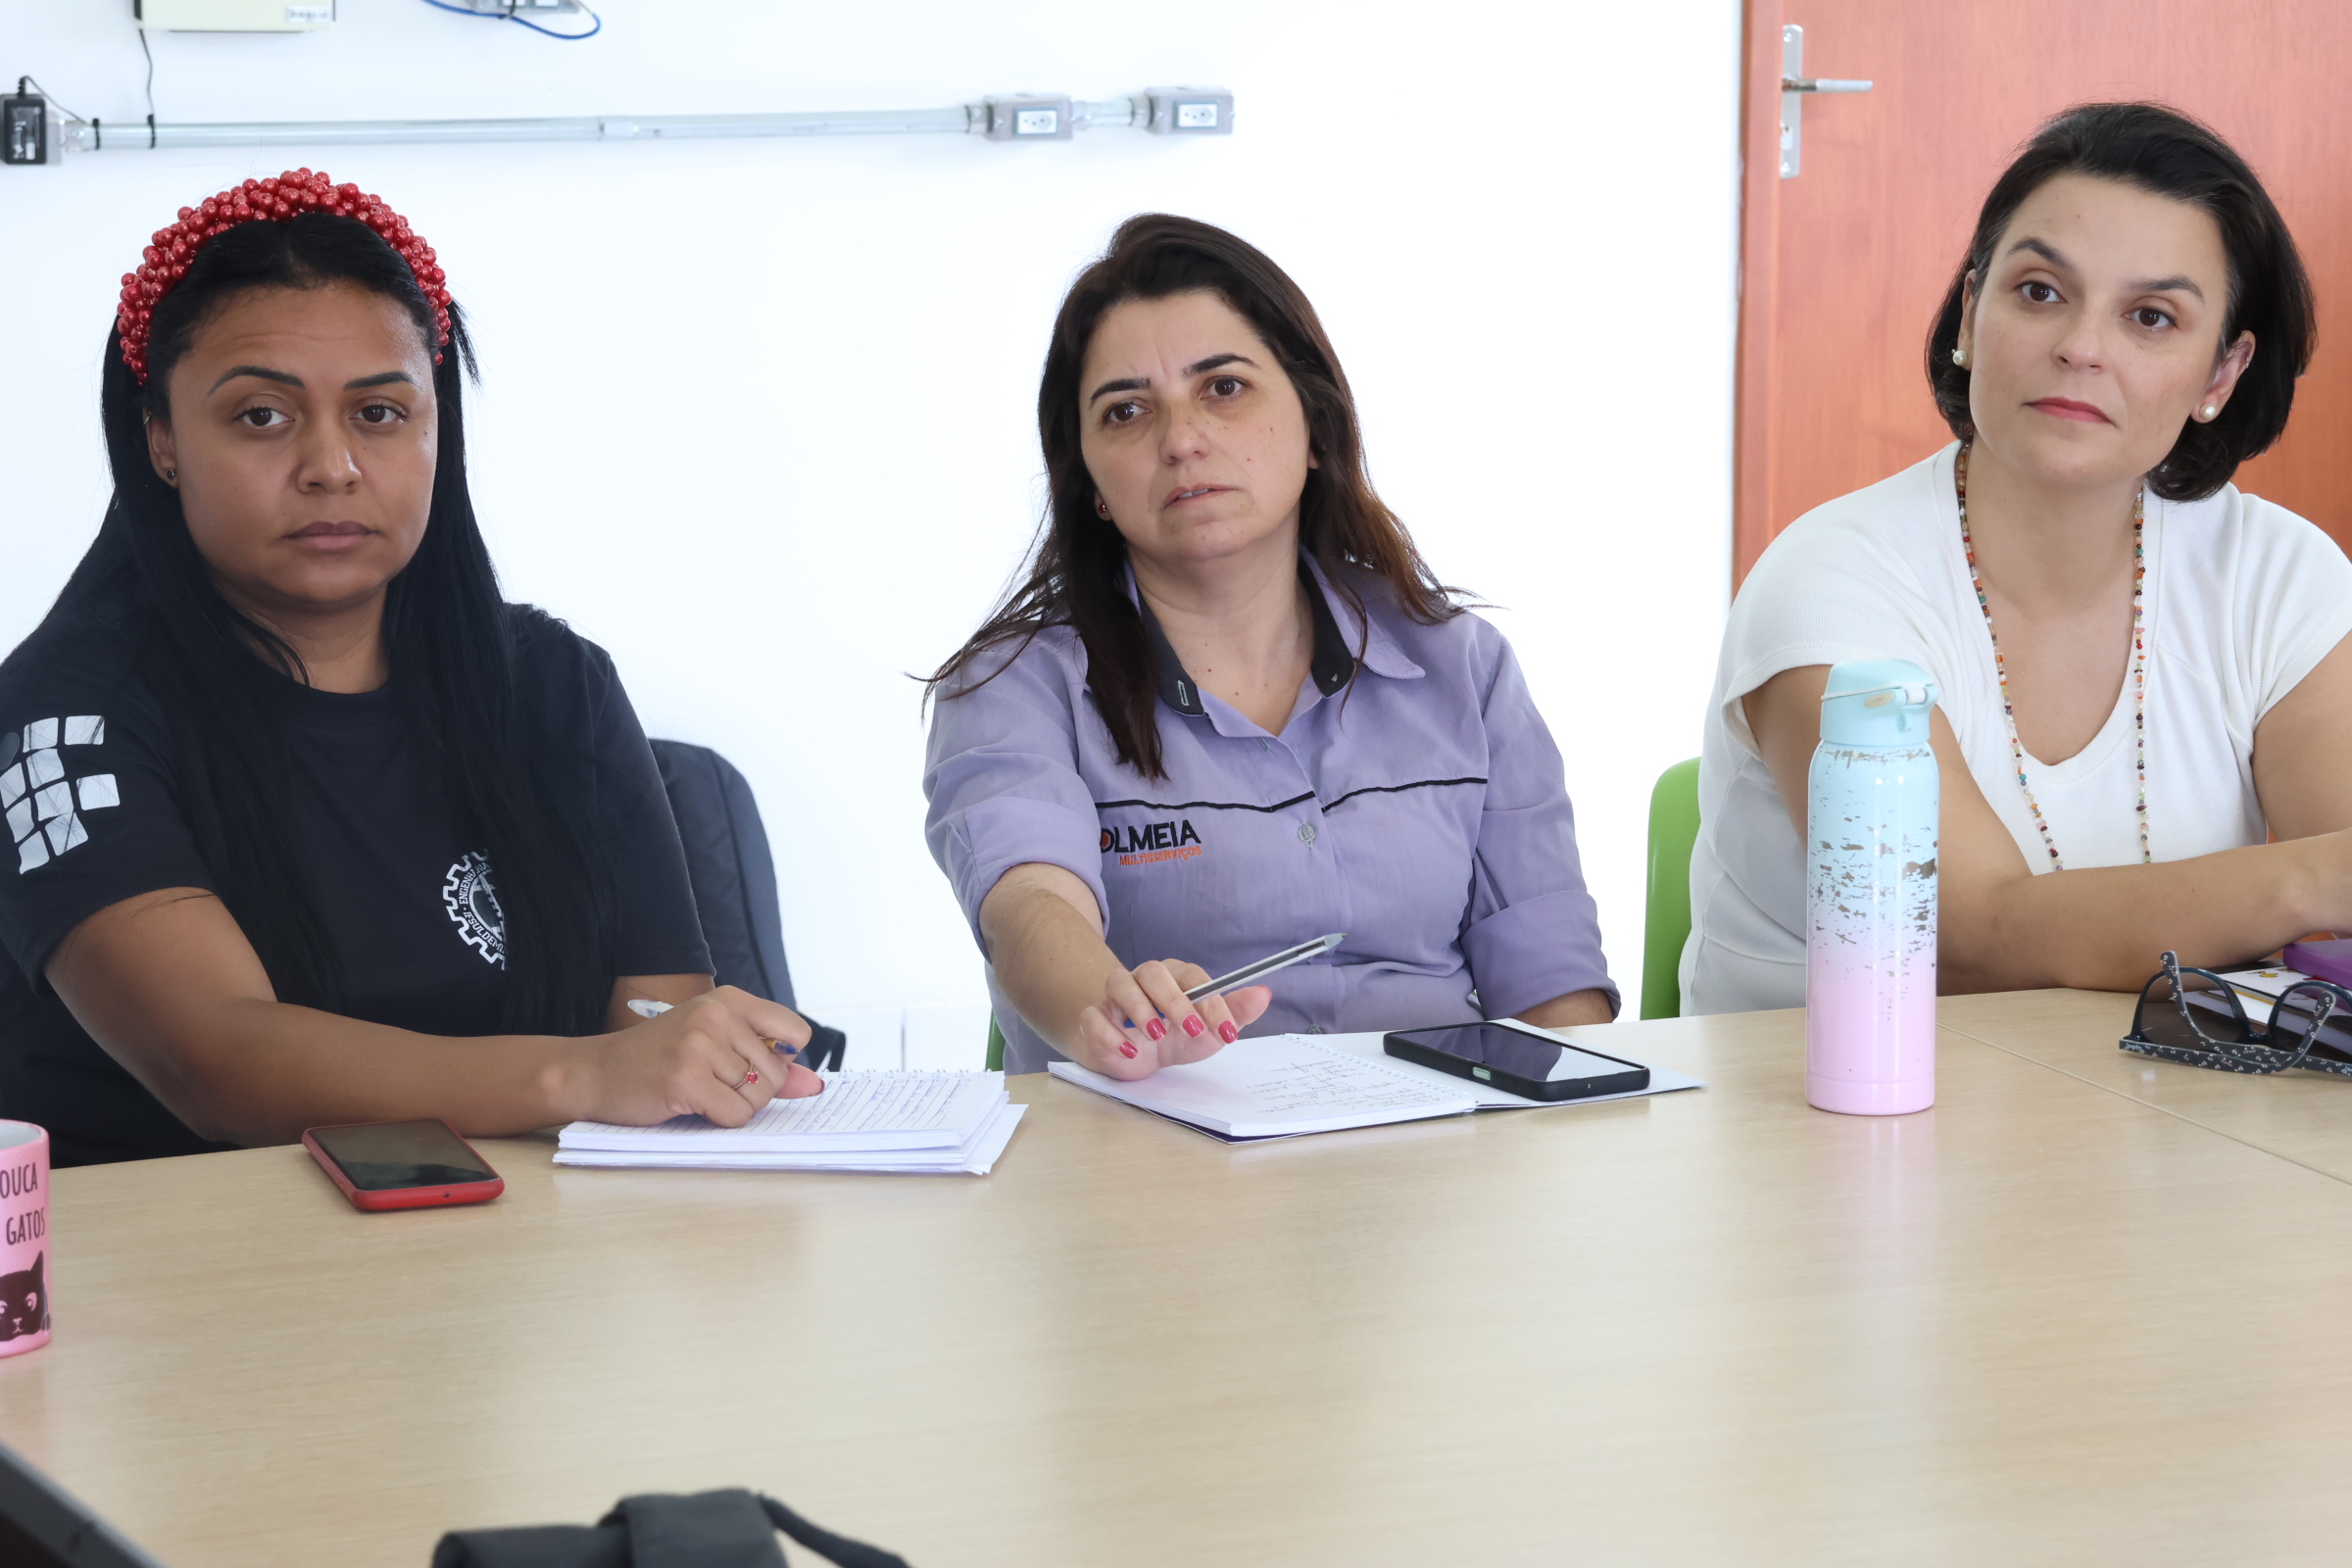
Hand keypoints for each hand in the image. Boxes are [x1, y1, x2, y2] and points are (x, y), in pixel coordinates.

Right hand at [580, 985, 823, 1126]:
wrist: (595, 1071)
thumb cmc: (658, 1058)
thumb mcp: (714, 1045)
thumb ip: (768, 1061)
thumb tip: (815, 1084)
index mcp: (729, 1000)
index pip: (796, 1032)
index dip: (781, 1060)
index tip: (750, 1065)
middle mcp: (717, 1016)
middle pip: (778, 1073)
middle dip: (753, 1091)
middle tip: (712, 1083)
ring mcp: (700, 1046)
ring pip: (759, 1097)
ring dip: (733, 1106)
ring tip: (699, 1091)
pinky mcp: (685, 1079)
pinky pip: (736, 1116)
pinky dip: (719, 1121)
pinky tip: (691, 1105)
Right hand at [1075, 959, 1272, 1079]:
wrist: (1132, 1058)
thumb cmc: (1172, 1039)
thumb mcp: (1207, 1032)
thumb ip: (1234, 1014)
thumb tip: (1265, 993)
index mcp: (1174, 977)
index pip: (1193, 977)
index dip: (1212, 1002)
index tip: (1227, 1032)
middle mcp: (1143, 979)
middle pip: (1154, 972)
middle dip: (1174, 1001)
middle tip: (1191, 1030)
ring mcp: (1114, 996)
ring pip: (1119, 983)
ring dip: (1139, 1008)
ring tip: (1156, 1035)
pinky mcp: (1093, 1018)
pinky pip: (1093, 1016)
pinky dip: (1109, 1033)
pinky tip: (1129, 1051)